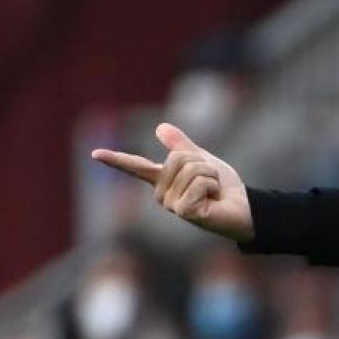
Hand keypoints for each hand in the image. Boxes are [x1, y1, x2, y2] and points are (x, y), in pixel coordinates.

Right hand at [91, 123, 254, 242]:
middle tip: (210, 180)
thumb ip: (181, 145)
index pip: (136, 166)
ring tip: (213, 191)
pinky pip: (198, 182)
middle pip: (177, 157)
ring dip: (210, 175)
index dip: (116, 159)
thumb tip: (160, 127)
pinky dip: (212, 185)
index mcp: (163, 180)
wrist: (244, 207)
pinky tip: (214, 199)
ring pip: (190, 169)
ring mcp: (172, 205)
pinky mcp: (184, 212)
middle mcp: (162, 194)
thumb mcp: (202, 159)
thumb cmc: (223, 188)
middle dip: (201, 162)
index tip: (95, 154)